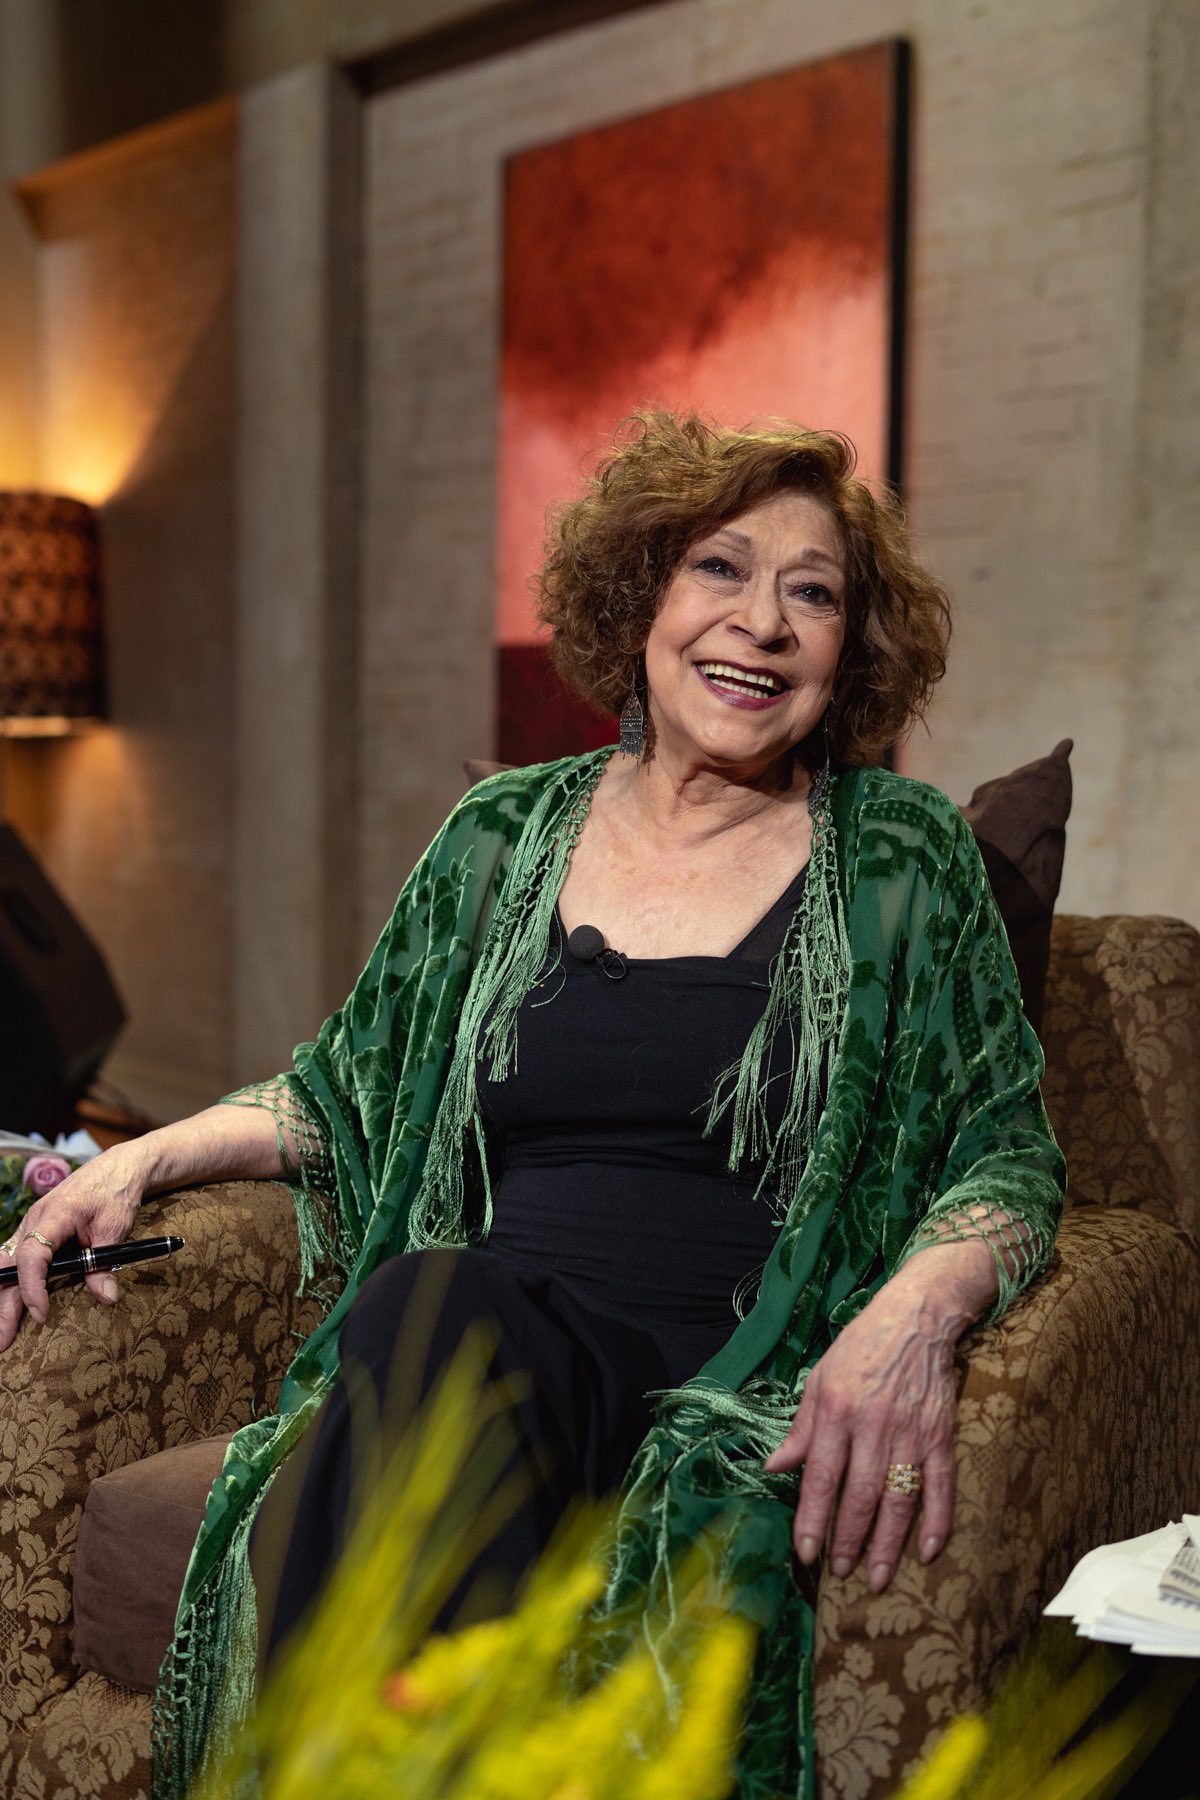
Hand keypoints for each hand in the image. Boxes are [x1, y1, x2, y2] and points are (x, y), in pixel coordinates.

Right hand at [0, 1143, 149, 1349]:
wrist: (117, 1169)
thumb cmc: (115, 1193)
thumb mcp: (116, 1227)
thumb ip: (105, 1261)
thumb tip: (106, 1297)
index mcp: (54, 1215)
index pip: (32, 1254)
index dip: (33, 1286)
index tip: (42, 1313)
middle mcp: (33, 1221)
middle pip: (8, 1266)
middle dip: (3, 1305)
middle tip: (4, 1341)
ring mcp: (30, 1226)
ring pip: (5, 1265)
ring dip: (2, 1299)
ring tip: (3, 1332)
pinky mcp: (33, 1233)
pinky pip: (13, 1260)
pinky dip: (8, 1284)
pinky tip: (7, 1307)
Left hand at [764, 1241, 994, 1591]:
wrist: (915, 1317)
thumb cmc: (859, 1347)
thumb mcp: (819, 1379)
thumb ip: (801, 1428)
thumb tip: (774, 1468)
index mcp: (836, 1411)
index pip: (821, 1476)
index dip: (813, 1519)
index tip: (806, 1554)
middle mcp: (873, 1425)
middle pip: (861, 1495)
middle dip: (849, 1541)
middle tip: (839, 1574)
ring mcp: (911, 1432)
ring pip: (900, 1499)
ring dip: (889, 1544)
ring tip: (878, 1578)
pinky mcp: (941, 1434)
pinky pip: (941, 1486)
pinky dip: (937, 1521)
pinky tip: (928, 1552)